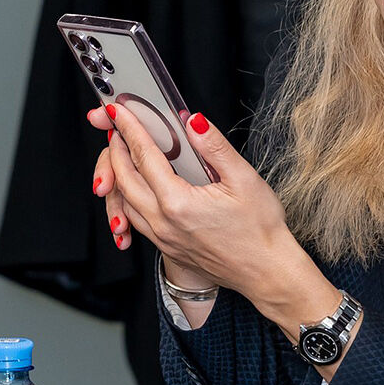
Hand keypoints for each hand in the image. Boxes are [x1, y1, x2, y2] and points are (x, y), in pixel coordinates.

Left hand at [89, 104, 342, 351]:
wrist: (267, 273)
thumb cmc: (261, 231)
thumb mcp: (244, 179)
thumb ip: (215, 147)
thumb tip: (193, 121)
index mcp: (178, 203)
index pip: (145, 156)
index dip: (130, 129)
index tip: (119, 111)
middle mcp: (163, 223)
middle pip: (125, 179)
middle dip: (116, 149)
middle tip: (116, 127)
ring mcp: (163, 239)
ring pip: (125, 202)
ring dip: (119, 175)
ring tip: (123, 153)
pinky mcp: (167, 248)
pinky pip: (136, 220)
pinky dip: (128, 198)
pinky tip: (137, 188)